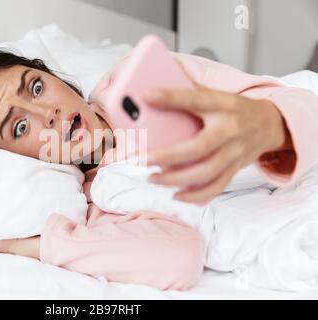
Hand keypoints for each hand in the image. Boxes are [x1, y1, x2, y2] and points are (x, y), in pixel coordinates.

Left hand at [144, 85, 290, 204]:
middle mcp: (230, 130)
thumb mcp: (217, 95)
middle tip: (141, 160)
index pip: (197, 100)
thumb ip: (190, 94)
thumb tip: (153, 92)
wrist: (270, 124)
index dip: (172, 97)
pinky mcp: (235, 169)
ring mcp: (235, 153)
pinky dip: (195, 195)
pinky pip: (216, 187)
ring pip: (206, 172)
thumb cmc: (234, 109)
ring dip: (176, 179)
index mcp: (223, 105)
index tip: (147, 96)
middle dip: (167, 156)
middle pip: (198, 148)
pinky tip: (176, 195)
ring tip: (152, 178)